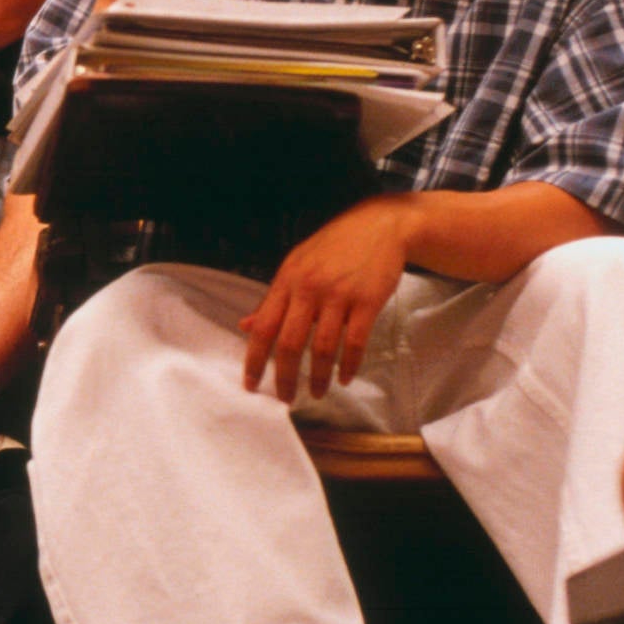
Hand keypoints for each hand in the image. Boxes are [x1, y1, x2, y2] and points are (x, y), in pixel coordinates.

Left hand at [239, 195, 417, 402]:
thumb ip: (273, 298)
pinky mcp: (368, 301)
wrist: (379, 225)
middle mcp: (309, 289)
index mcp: (286, 281)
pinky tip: (344, 378)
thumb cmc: (333, 247)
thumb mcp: (296, 265)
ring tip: (316, 393)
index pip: (263, 327)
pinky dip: (349, 365)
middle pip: (290, 343)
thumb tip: (245, 325)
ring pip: (322, 348)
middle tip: (285, 398)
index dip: (254, 359)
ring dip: (318, 377)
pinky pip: (355, 342)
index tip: (250, 384)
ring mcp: (339, 295)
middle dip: (284, 377)